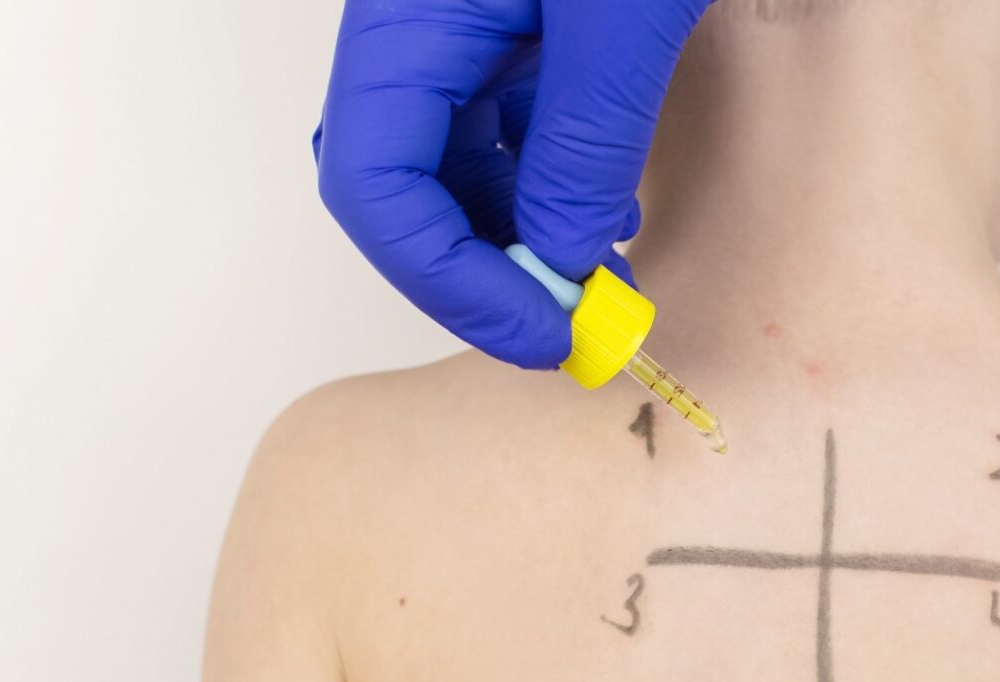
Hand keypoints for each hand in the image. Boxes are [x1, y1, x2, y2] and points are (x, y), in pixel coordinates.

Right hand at [313, 0, 713, 366]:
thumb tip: (562, 260)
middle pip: (402, 187)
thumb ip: (587, 138)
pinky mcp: (509, 19)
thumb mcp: (626, 17)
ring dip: (519, 239)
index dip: (452, 283)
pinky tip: (607, 214)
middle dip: (483, 274)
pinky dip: (546, 186)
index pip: (373, 185)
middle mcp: (409, 27)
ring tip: (604, 283)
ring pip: (454, 163)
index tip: (545, 331)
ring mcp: (456, 22)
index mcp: (402, 20)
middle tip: (572, 332)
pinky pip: (503, 125)